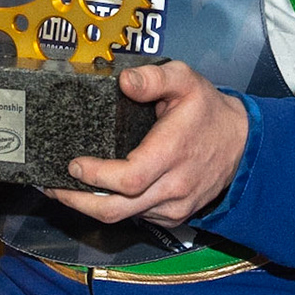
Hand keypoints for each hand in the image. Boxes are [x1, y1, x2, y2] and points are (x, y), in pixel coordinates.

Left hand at [49, 62, 247, 226]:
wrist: (242, 144)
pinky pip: (136, 217)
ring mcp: (173, 206)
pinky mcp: (173, 215)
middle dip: (78, 202)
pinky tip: (96, 193)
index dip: (97, 177)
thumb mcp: (186, 81)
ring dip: (90, 205)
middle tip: (52, 186)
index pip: (129, 178)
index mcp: (172, 153)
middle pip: (117, 209)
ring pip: (123, 216)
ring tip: (64, 189)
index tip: (74, 164)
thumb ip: (154, 77)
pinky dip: (113, 207)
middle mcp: (172, 186)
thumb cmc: (209, 112)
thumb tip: (125, 81)